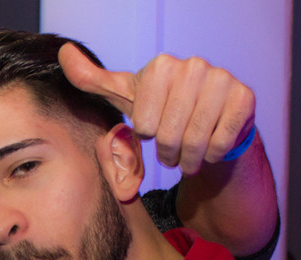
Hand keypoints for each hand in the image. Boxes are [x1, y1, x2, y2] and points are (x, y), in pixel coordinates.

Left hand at [60, 42, 254, 174]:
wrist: (207, 119)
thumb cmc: (160, 109)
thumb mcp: (124, 95)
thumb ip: (91, 79)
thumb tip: (63, 52)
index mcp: (161, 66)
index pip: (143, 124)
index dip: (146, 137)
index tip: (151, 130)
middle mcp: (194, 66)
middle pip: (168, 135)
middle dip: (166, 152)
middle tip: (169, 150)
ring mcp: (222, 80)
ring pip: (195, 141)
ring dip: (188, 157)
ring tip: (186, 153)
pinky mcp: (244, 98)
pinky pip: (219, 143)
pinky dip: (211, 154)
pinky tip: (209, 147)